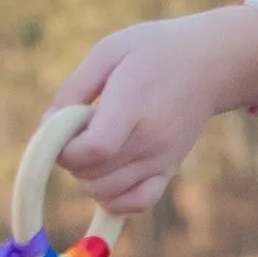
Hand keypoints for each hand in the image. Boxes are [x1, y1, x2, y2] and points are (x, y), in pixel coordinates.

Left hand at [49, 7, 257, 213]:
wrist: (210, 63)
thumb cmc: (152, 52)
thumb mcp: (107, 52)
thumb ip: (73, 90)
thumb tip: (47, 129)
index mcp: (135, 104)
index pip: (94, 149)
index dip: (64, 147)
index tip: (61, 127)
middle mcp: (152, 139)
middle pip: (93, 175)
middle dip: (71, 158)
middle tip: (80, 128)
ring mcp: (162, 159)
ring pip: (107, 193)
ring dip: (87, 176)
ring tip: (96, 144)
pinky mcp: (169, 170)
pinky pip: (135, 204)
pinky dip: (113, 199)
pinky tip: (108, 173)